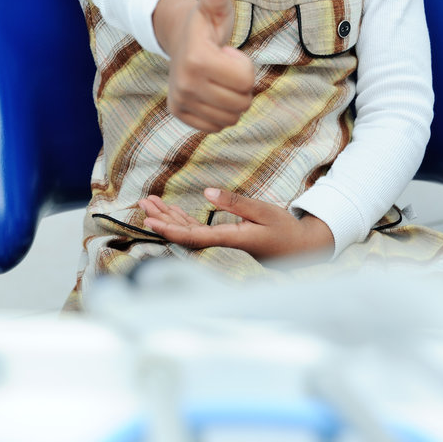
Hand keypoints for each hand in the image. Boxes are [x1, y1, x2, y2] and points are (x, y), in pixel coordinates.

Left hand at [139, 188, 334, 259]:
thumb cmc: (284, 229)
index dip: (170, 230)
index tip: (151, 222)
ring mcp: (223, 242)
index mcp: (232, 239)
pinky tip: (170, 210)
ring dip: (169, 217)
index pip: (194, 237)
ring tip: (150, 203)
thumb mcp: (264, 211)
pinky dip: (182, 219)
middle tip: (142, 203)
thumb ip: (236, 203)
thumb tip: (207, 193)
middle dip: (162, 219)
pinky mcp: (226, 237)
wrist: (300, 248)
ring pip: (189, 231)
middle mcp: (223, 244)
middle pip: (185, 234)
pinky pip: (198, 230)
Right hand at [152, 0, 254, 131]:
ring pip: (232, 117)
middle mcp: (185, 85)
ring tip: (218, 80)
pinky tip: (211, 93)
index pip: (246, 80)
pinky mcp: (180, 114)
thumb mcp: (216, 8)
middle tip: (224, 67)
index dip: (244, 65)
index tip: (227, 53)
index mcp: (197, 59)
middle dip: (241, 84)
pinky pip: (218, 126)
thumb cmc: (205, 26)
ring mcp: (181, 102)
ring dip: (233, 99)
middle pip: (242, 102)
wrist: (178, 42)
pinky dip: (221, 112)